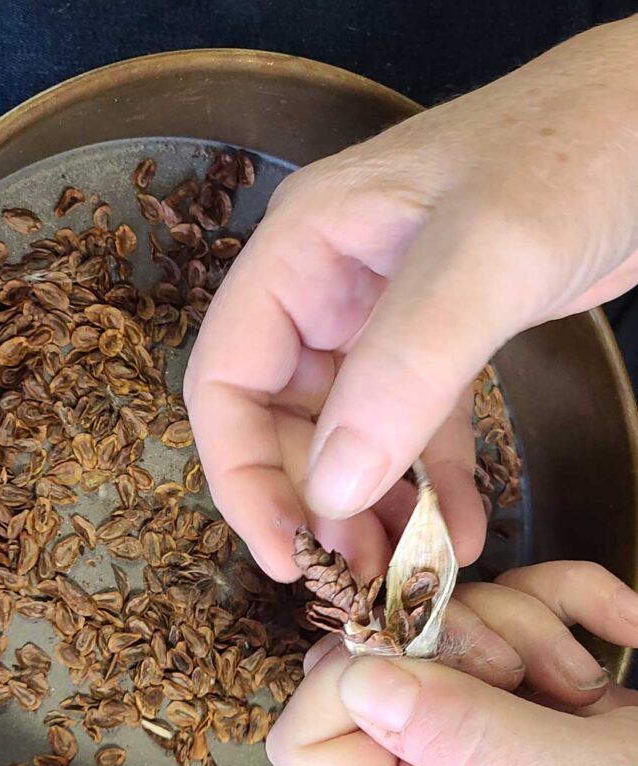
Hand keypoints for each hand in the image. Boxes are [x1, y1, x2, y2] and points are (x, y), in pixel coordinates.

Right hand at [186, 17, 637, 581]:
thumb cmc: (573, 156)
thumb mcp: (486, 256)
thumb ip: (405, 367)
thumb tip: (333, 489)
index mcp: (302, 250)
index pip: (227, 377)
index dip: (241, 475)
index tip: (288, 552)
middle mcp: (326, 288)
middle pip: (280, 418)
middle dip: (311, 503)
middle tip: (356, 575)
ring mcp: (381, 317)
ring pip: (346, 434)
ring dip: (368, 506)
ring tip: (405, 569)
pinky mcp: (439, 341)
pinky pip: (415, 429)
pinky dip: (431, 485)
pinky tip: (463, 534)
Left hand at [267, 562, 637, 765]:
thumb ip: (476, 745)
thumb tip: (358, 680)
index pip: (311, 744)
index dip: (336, 683)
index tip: (412, 655)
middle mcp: (456, 762)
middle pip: (376, 659)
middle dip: (447, 638)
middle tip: (530, 677)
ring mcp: (507, 711)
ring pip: (455, 615)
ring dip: (530, 624)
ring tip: (590, 689)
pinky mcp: (557, 671)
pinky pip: (531, 592)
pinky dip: (582, 597)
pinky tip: (629, 634)